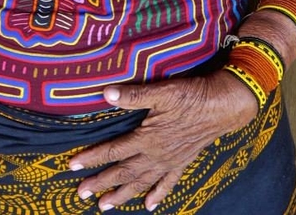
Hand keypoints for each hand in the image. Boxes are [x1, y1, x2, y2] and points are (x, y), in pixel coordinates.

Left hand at [69, 71, 257, 211]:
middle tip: (81, 194)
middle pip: (123, 172)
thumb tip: (106, 92)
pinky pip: (167, 184)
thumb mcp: (162, 92)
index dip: (92, 158)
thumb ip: (134, 95)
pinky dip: (158, 195)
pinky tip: (149, 207)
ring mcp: (169, 161)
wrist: (223, 106)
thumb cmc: (191, 96)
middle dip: (101, 183)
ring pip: (141, 182)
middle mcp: (156, 155)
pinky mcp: (182, 162)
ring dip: (122, 194)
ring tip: (104, 207)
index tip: (72, 167)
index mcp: (147, 139)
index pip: (113, 151)